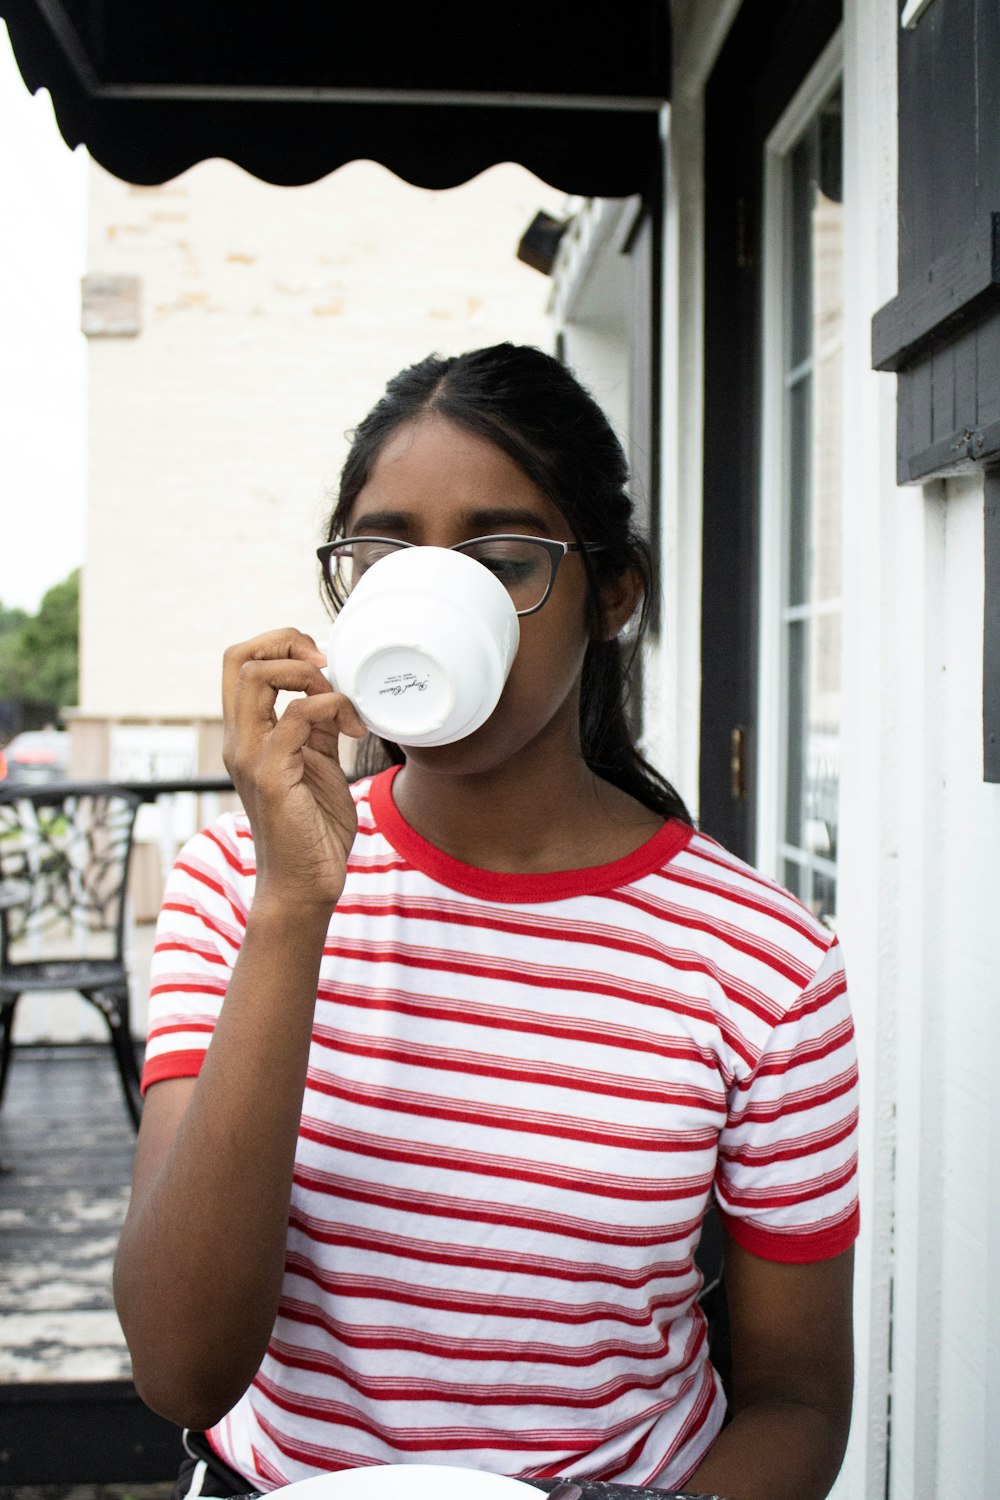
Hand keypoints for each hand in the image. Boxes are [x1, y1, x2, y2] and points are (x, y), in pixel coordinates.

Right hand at [221, 628, 366, 914]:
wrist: (307, 885)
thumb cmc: (314, 831)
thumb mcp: (319, 766)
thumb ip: (319, 730)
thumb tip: (334, 694)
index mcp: (247, 735)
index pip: (240, 663)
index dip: (279, 645)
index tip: (322, 662)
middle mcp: (239, 740)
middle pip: (239, 657)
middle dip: (288, 642)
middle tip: (328, 665)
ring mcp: (250, 755)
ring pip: (256, 675)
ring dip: (308, 673)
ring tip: (343, 701)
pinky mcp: (271, 774)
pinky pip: (296, 716)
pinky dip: (332, 707)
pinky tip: (355, 731)